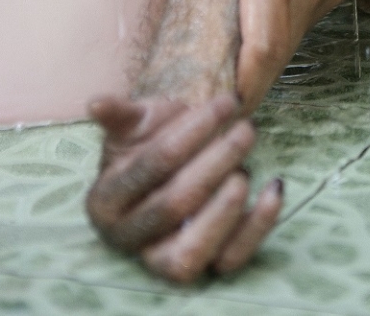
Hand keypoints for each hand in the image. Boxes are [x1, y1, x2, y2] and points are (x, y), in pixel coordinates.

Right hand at [86, 93, 281, 281]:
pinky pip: (230, 260)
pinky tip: (273, 187)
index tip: (226, 102)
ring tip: (246, 169)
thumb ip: (119, 114)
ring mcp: (162, 260)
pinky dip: (257, 228)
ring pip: (191, 253)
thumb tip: (96, 103)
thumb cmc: (151, 139)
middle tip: (246, 130)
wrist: (168, 167)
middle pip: (174, 204)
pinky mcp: (202, 267)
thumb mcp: (135, 123)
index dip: (192, 131)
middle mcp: (127, 239)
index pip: (152, 164)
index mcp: (104, 201)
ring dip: (226, 209)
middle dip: (216, 162)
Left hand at [150, 0, 369, 108]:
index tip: (222, 106)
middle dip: (250, 80)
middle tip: (217, 92)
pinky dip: (290, 21)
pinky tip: (272, 8)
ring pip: (297, 34)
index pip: (262, 49)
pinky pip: (314, 11)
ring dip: (269, 49)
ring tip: (238, 54)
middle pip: (278, 54)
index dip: (243, 86)